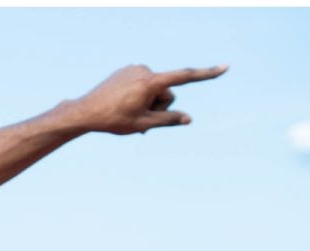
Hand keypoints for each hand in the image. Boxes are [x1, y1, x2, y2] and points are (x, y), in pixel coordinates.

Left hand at [72, 64, 227, 134]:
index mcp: (150, 82)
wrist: (84, 111)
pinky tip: (123, 104)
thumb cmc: (113, 120)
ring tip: (129, 112)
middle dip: (159, 105)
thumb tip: (188, 119)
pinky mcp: (126, 71)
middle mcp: (143, 71)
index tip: (226, 67)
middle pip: (167, 91)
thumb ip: (168, 120)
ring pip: (154, 89)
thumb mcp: (143, 124)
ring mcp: (134, 69)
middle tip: (140, 118)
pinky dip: (139, 95)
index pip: (185, 77)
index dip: (207, 74)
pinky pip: (142, 84)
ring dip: (148, 102)